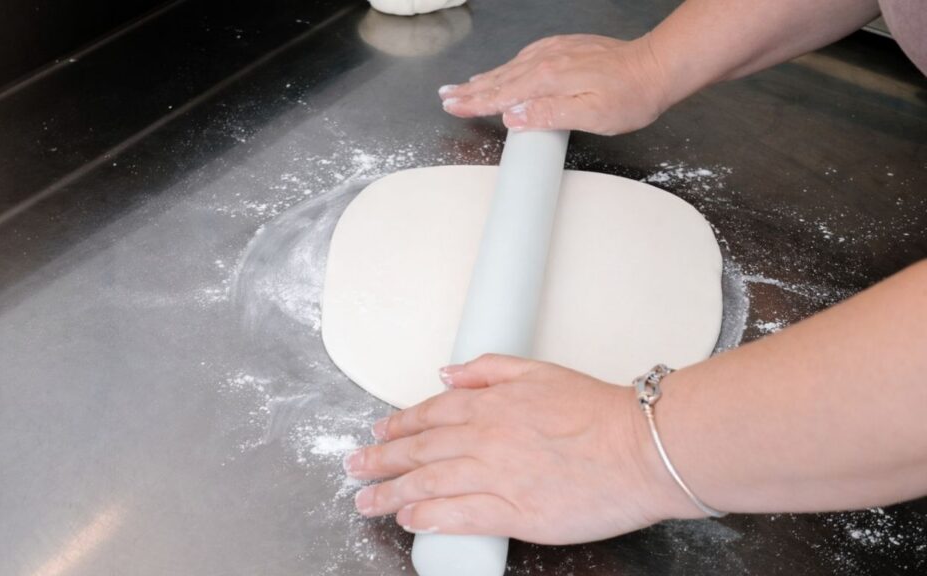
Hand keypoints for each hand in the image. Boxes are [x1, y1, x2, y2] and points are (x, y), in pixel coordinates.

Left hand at [344, 354, 698, 544]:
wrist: (642, 448)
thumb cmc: (600, 412)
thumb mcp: (541, 371)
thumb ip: (490, 369)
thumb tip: (448, 373)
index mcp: (491, 403)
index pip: (430, 414)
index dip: (399, 425)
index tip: (380, 432)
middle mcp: (485, 438)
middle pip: (418, 450)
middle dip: (380, 459)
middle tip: (355, 467)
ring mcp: (496, 476)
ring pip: (427, 484)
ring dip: (391, 493)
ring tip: (366, 500)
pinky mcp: (513, 512)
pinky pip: (458, 516)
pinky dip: (428, 518)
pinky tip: (408, 519)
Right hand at [437, 34, 670, 135]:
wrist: (657, 67)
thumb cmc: (629, 96)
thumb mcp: (591, 115)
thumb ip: (548, 115)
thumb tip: (512, 116)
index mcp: (548, 80)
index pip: (501, 95)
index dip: (474, 103)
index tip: (451, 106)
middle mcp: (546, 61)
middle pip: (499, 80)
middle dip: (469, 89)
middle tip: (444, 97)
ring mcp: (555, 52)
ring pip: (510, 68)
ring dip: (484, 79)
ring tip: (463, 86)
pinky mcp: (564, 48)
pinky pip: (525, 59)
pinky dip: (507, 68)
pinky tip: (502, 71)